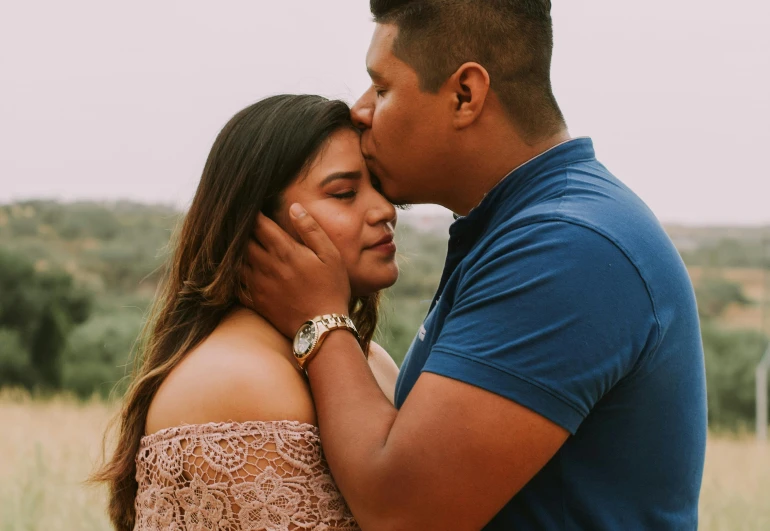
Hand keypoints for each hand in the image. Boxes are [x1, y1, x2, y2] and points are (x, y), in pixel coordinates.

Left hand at [242, 204, 350, 337]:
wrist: (323, 327)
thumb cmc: (331, 289)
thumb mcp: (330, 255)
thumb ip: (311, 230)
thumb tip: (294, 208)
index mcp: (285, 251)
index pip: (259, 224)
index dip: (252, 213)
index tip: (249, 206)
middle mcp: (267, 265)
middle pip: (242, 241)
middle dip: (239, 230)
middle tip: (236, 222)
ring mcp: (259, 284)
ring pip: (235, 261)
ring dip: (233, 251)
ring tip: (232, 243)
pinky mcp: (256, 301)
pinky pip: (235, 285)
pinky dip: (231, 275)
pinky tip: (233, 271)